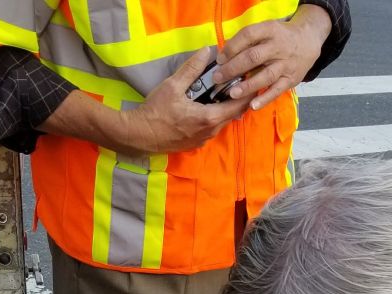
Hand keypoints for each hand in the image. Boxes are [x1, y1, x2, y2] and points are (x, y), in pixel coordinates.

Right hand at [120, 48, 250, 155]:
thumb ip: (192, 68)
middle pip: (233, 114)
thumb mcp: (173, 85)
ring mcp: (203, 140)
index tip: (250, 79)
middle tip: (239, 81)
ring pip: (223, 122)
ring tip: (226, 91)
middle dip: (238, 98)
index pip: (237, 105)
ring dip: (227, 107)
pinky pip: (213, 128)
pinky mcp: (196, 143)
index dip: (246, 91)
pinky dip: (216, 116)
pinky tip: (210, 105)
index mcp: (208, 118)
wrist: (141, 135)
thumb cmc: (156, 112)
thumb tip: (207, 51)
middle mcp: (209, 132)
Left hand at [214, 6, 331, 110]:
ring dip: (247, 85)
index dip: (232, 47)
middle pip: (253, 57)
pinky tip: (252, 106)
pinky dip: (264, 99)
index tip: (219, 59)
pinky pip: (276, 91)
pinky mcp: (290, 79)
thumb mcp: (267, 30)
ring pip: (265, 75)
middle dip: (233, 68)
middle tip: (218, 78)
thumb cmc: (281, 37)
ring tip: (232, 93)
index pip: (248, 35)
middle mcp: (278, 46)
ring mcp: (285, 64)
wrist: (309, 41)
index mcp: (270, 30)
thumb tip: (225, 54)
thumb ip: (250, 41)